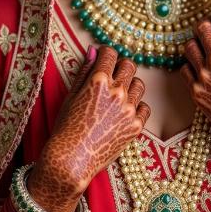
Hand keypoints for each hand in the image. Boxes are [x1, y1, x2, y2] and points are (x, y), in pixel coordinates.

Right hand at [29, 45, 150, 211]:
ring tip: (117, 96)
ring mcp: (129, 109)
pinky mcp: (136, 126)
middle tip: (112, 76)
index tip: (104, 58)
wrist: (71, 161)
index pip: (110, 54)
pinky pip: (145, 107)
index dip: (106, 53)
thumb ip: (85, 70)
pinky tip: (124, 112)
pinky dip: (136, 106)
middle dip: (120, 67)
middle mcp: (117, 92)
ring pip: (139, 84)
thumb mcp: (71, 95)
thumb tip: (94, 50)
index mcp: (98, 81)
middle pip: (129, 65)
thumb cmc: (65, 128)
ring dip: (130, 85)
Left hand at [180, 8, 210, 188]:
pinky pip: (185, 69)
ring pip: (189, 46)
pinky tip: (200, 70)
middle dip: (206, 26)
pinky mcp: (195, 90)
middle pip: (201, 28)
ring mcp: (204, 75)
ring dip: (196, 45)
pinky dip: (191, 67)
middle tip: (209, 31)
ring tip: (203, 51)